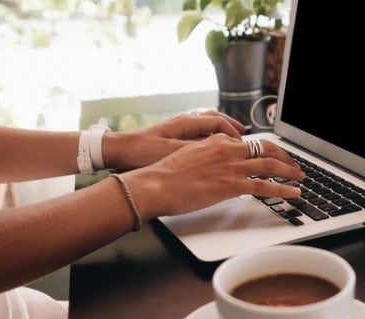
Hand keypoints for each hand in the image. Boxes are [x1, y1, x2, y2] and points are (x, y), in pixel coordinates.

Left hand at [102, 110, 245, 169]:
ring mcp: (179, 128)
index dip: (234, 132)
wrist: (120, 151)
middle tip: (244, 137)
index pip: (219, 121)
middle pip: (215, 119)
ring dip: (221, 132)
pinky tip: (212, 150)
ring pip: (207, 125)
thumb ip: (200, 149)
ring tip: (231, 142)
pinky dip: (210, 138)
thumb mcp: (176, 152)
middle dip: (231, 128)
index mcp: (188, 121)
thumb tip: (220, 151)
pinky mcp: (174, 136)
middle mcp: (185, 121)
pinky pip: (199, 133)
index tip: (242, 143)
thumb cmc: (144, 151)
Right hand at [122, 134, 303, 218]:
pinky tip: (293, 193)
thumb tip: (219, 168)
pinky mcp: (231, 185)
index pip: (248, 142)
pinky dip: (283, 189)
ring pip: (270, 164)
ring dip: (289, 170)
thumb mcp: (190, 157)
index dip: (265, 149)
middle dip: (284, 156)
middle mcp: (227, 149)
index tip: (273, 156)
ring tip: (300, 177)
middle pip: (265, 148)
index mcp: (217, 141)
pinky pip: (264, 186)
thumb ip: (209, 158)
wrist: (156, 184)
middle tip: (294, 165)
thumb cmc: (166, 175)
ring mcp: (231, 167)